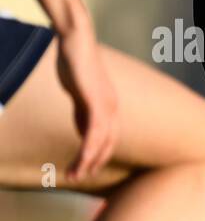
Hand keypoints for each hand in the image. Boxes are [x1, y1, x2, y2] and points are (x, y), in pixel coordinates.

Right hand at [54, 24, 116, 181]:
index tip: (86, 169)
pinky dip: (89, 148)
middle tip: (79, 178)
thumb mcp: (80, 93)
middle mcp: (113, 109)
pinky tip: (82, 160)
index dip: (98, 156)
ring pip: (102, 142)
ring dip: (88, 161)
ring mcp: (107, 106)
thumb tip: (84, 129)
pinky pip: (95, 131)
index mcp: (110, 108)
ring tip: (75, 175)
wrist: (76, 42)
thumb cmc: (75, 64)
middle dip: (94, 164)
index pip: (108, 139)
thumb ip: (83, 111)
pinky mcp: (97, 102)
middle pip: (108, 144)